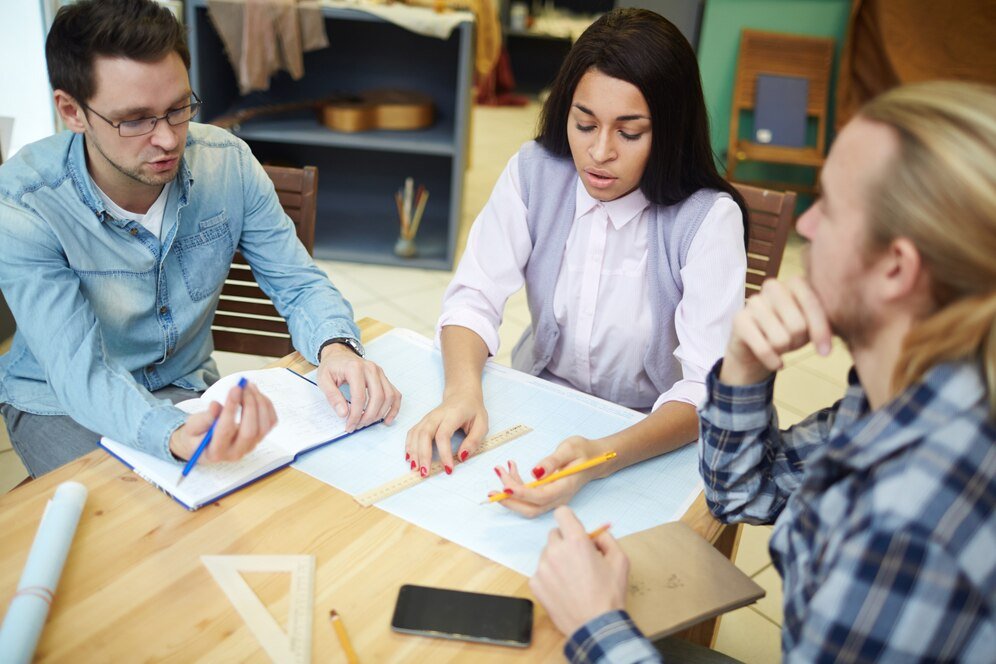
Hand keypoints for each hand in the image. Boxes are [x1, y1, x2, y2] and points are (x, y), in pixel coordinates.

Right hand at [169, 381, 276, 461]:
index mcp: (215, 451)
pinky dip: (266, 406)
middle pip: (250, 431)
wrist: (203, 444)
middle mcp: (235, 452)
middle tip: (243, 386)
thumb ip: (203, 419)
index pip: (225, 430)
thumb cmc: (197, 434)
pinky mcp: (258, 439)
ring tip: (249, 386)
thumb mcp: (192, 427)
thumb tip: (216, 406)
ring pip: (264, 426)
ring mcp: (249, 447)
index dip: (231, 408)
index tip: (235, 388)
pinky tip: (256, 394)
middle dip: (250, 405)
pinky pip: (270, 423)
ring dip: (260, 403)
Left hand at [317, 343, 400, 432]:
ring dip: (380, 414)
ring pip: (389, 396)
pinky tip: (386, 419)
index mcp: (355, 368)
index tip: (349, 425)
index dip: (355, 415)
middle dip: (369, 416)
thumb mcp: (323, 380)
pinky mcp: (384, 378)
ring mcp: (380, 373)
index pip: (359, 397)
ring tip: (367, 423)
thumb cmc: (331, 366)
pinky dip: (394, 408)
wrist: (339, 354)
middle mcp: (371, 369)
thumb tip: (344, 414)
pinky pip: (395, 394)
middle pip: (377, 397)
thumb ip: (332, 396)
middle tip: (358, 425)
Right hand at [405, 391, 487, 476]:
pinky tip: (410, 458)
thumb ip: (473, 441)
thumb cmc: (472, 410)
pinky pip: (412, 433)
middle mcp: (436, 415)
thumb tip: (462, 457)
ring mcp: (427, 418)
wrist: (462, 394)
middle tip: (425, 473)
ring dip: (414, 452)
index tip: (448, 469)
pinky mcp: (423, 422)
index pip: (443, 435)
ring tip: (415, 469)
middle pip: (425, 434)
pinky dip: (409, 446)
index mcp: (453, 414)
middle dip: (423, 455)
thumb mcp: (482, 424)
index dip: (444, 453)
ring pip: (416, 434)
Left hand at [491, 436, 601, 517]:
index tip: (505, 486)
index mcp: (565, 486)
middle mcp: (559, 497)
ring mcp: (554, 498)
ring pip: (528, 505)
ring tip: (500, 470)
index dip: (521, 494)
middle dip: (510, 502)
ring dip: (510, 493)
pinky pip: (529, 497)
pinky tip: (511, 468)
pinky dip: (516, 486)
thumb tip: (535, 473)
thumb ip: (552, 461)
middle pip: (531, 509)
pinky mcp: (548, 495)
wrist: (596, 458)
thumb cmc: (584, 451)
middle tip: (492, 490)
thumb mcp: (569, 449)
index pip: (541, 497)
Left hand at [529, 507, 628, 635]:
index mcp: (576, 541)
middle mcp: (556, 551)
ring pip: (547, 553)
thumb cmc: (609, 595)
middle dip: (565, 542)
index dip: (569, 519)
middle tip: (578, 559)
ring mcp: (542, 567)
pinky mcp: (535, 583)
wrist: (595, 626)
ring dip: (557, 560)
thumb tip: (596, 535)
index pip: (562, 513)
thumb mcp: (620, 560)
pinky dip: (550, 577)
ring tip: (572, 578)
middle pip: (555, 534)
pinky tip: (563, 589)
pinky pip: (541, 571)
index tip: (573, 528)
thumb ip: (607, 539)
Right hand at [721, 277, 831, 385]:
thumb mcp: (812, 327)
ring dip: (784, 350)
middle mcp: (773, 286)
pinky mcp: (739, 319)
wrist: (754, 348)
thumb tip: (837, 329)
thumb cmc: (788, 332)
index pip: (812, 304)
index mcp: (795, 283)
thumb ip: (826, 322)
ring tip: (779, 346)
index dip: (820, 330)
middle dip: (798, 342)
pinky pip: (764, 348)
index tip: (825, 352)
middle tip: (793, 342)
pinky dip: (773, 361)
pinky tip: (775, 362)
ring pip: (781, 339)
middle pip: (797, 325)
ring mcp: (753, 301)